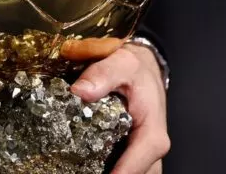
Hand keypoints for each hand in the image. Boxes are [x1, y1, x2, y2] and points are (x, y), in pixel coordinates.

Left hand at [60, 38, 169, 173]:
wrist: (143, 68)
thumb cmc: (135, 68)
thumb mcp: (121, 63)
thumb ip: (102, 74)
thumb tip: (79, 91)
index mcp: (152, 132)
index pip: (139, 162)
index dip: (121, 173)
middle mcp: (149, 148)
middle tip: (74, 167)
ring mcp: (141, 154)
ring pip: (129, 172)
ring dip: (104, 170)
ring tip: (73, 164)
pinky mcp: (130, 153)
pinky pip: (121, 168)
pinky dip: (104, 167)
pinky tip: (78, 161)